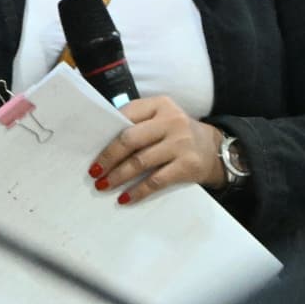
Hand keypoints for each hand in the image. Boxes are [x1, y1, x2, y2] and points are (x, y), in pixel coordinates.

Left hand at [91, 95, 225, 203]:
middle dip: (108, 157)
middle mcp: (171, 121)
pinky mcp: (188, 165)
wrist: (214, 149)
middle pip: (130, 140)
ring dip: (118, 176)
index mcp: (160, 105)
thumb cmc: (177, 134)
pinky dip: (138, 191)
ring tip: (103, 185)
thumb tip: (101, 143)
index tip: (89, 147)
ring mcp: (181, 143)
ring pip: (140, 162)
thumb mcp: (162, 119)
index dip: (106, 132)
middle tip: (94, 171)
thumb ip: (138, 124)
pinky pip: (156, 181)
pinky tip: (125, 198)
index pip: (126, 115)